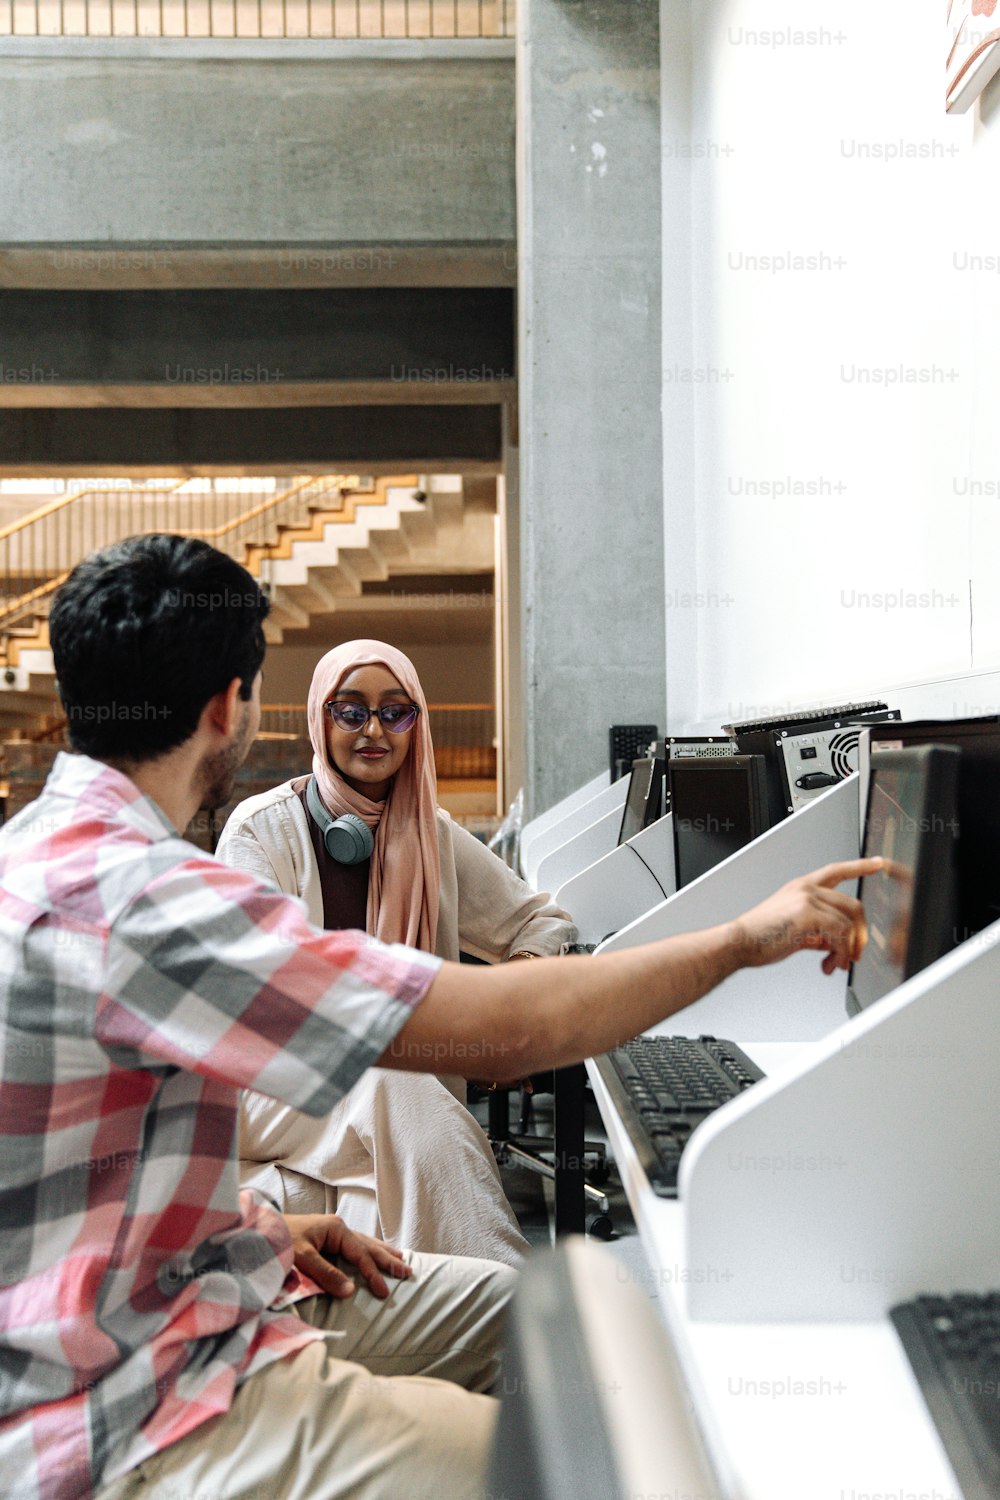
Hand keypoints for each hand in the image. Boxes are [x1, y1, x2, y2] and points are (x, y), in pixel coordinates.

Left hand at [283, 1213, 412, 1299]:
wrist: (261, 1229)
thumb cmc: (279, 1241)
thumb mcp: (302, 1258)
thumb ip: (326, 1274)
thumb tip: (351, 1291)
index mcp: (336, 1229)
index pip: (360, 1255)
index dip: (373, 1274)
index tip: (384, 1291)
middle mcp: (338, 1228)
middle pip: (369, 1245)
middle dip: (388, 1260)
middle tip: (407, 1272)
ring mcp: (334, 1231)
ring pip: (364, 1242)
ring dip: (382, 1252)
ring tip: (400, 1258)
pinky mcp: (328, 1236)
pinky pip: (355, 1244)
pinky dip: (369, 1248)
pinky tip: (374, 1250)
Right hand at [731, 857, 882, 974]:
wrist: (739, 942)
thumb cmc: (760, 937)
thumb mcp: (795, 929)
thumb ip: (818, 931)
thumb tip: (834, 945)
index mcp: (801, 888)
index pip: (836, 871)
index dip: (860, 866)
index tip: (878, 863)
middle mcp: (806, 889)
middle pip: (853, 906)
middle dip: (859, 935)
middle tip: (853, 955)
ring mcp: (807, 899)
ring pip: (848, 923)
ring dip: (846, 950)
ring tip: (834, 964)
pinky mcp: (808, 914)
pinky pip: (840, 934)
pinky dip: (839, 953)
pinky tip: (828, 963)